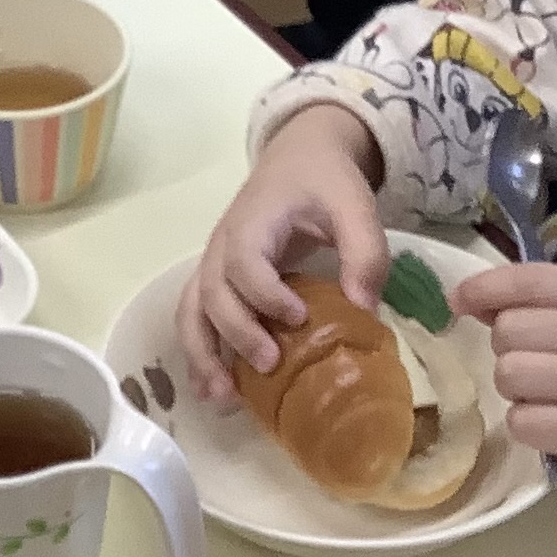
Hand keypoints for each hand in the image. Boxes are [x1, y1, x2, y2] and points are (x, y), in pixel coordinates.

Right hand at [178, 104, 389, 405]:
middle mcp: (220, 247)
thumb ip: (364, 252)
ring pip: (191, 313)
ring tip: (224, 397)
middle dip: (236, 333)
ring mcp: (213, 266)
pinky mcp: (217, 282)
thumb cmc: (324, 182)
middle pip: (210, 294)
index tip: (298, 317)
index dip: (264, 293)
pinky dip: (200, 355)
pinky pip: (195, 320)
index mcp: (251, 223)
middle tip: (271, 363)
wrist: (298, 158)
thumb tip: (365, 312)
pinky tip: (215, 391)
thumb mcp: (354, 205)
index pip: (242, 262)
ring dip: (202, 356)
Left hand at [455, 264, 556, 488]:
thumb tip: (467, 299)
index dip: (484, 287)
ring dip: (513, 389)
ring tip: (545, 395)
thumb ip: (539, 305)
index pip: (531, 280)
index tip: (458, 301)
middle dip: (506, 349)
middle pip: (508, 330)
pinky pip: (521, 421)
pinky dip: (526, 424)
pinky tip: (553, 423)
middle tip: (535, 365)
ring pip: (508, 374)